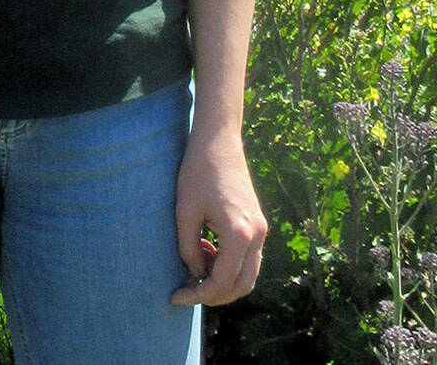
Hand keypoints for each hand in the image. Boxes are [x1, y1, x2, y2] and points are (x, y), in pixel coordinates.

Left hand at [170, 130, 266, 307]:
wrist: (218, 140)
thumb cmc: (198, 171)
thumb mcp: (185, 211)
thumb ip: (189, 248)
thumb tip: (195, 275)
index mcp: (239, 234)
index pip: (221, 282)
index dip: (197, 295)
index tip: (175, 296)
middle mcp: (257, 235)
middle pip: (241, 286)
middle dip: (214, 296)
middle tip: (187, 291)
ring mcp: (261, 229)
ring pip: (249, 275)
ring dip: (224, 282)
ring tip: (196, 269)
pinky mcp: (259, 223)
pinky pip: (250, 258)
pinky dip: (231, 266)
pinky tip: (208, 252)